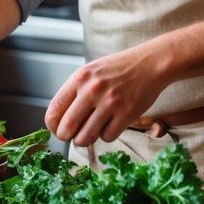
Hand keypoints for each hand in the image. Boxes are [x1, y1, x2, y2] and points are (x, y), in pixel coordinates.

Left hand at [45, 45, 166, 145]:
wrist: (150, 63)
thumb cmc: (119, 69)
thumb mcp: (91, 72)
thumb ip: (76, 92)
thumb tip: (60, 120)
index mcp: (80, 78)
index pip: (54, 109)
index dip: (53, 126)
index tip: (57, 129)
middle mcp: (92, 90)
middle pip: (67, 127)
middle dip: (67, 137)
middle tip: (72, 137)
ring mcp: (110, 102)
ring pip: (86, 137)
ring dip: (85, 140)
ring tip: (90, 133)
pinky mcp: (127, 113)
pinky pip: (107, 137)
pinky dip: (107, 135)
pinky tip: (110, 125)